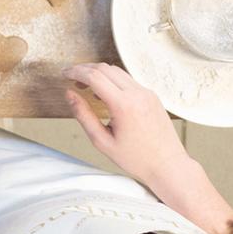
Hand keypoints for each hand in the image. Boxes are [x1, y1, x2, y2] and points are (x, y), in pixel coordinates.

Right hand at [64, 63, 232, 233]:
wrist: (168, 165)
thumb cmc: (137, 159)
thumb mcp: (102, 141)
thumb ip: (83, 115)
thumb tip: (70, 95)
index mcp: (124, 105)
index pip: (94, 76)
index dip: (75, 72)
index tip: (64, 74)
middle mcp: (137, 94)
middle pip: (105, 68)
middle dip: (84, 69)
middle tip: (71, 78)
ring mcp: (147, 93)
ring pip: (117, 71)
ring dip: (98, 73)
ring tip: (85, 86)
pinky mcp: (152, 95)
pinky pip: (128, 80)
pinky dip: (112, 80)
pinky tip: (104, 93)